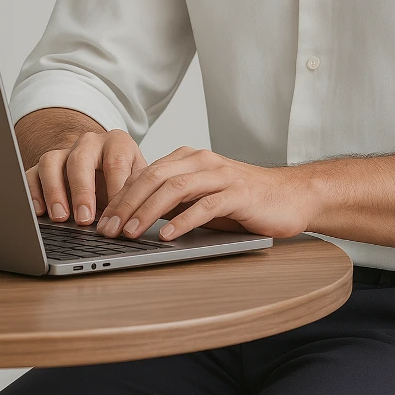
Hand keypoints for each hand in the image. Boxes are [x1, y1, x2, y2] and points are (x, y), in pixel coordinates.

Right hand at [26, 130, 146, 224]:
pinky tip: (40, 211)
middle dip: (82, 191)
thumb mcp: (139, 183)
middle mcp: (88, 143)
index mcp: (117, 143)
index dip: (114, 189)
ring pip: (51, 163)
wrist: (105, 171)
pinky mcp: (43, 166)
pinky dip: (34, 192)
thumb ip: (138, 196)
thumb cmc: (124, 179)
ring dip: (54, 191)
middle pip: (80, 160)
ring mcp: (63, 152)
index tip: (114, 215)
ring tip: (60, 217)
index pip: (115, 163)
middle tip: (84, 219)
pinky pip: (32, 174)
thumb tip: (138, 219)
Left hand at [97, 146, 314, 240]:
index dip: (119, 197)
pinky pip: (205, 206)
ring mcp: (221, 175)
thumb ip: (171, 201)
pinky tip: (166, 235)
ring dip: (148, 212)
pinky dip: (183, 221)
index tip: (101, 220)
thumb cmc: (242, 201)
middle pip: (153, 178)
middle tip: (108, 228)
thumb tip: (132, 217)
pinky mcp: (239, 194)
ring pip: (175, 189)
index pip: (143, 174)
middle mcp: (201, 161)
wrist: (292, 196)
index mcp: (187, 159)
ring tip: (130, 232)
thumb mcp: (199, 198)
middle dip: (126, 204)